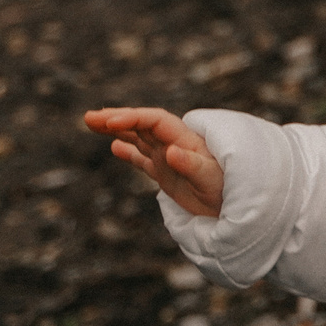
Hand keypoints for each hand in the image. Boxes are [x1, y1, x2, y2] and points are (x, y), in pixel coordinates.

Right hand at [82, 106, 224, 217]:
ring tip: (91, 122)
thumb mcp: (211, 178)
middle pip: (141, 125)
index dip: (133, 118)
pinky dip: (128, 152)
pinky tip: (114, 147)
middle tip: (89, 117)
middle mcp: (174, 145)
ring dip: (116, 130)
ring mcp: (168, 159)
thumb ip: (192, 165)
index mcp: (185, 140)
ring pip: (137, 138)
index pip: (155, 121)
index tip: (110, 121)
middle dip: (116, 118)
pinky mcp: (166, 175)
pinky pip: (142, 159)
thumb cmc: (227, 189)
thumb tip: (171, 152)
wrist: (236, 207)